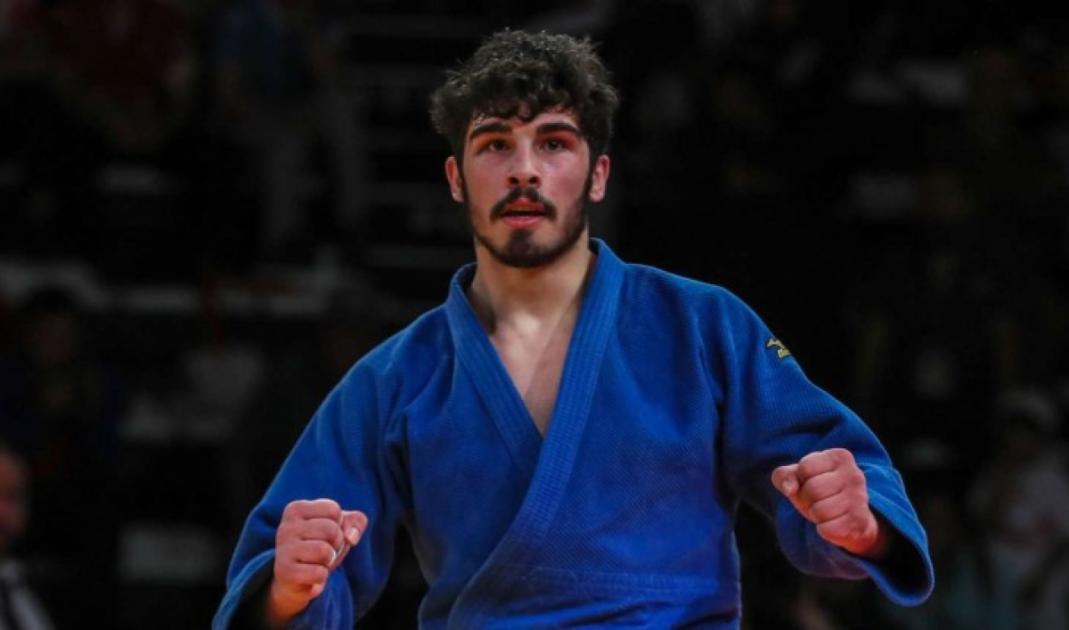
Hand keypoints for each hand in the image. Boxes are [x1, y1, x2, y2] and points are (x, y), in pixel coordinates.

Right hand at [267, 499, 366, 625]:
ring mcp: (283, 549)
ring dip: (328, 560)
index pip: (334, 510)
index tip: (325, 534)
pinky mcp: (285, 572)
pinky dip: (321, 576)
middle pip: (332, 530)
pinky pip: (319, 573)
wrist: (294, 580)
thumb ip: (356, 521)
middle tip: (323, 551)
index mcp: (296, 509)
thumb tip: (351, 537)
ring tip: (317, 562)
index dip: (339, 525)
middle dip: (336, 543)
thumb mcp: (341, 527)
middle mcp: (286, 526)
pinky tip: (309, 576)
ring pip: (325, 551)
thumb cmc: (319, 546)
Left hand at [771, 448, 887, 556]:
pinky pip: (827, 529)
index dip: (800, 480)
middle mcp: (854, 474)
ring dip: (815, 515)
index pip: (805, 468)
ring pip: (820, 511)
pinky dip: (823, 530)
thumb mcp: (798, 477)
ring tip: (825, 511)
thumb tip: (790, 489)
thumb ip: (783, 476)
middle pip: (813, 490)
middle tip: (817, 501)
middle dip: (807, 499)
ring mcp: (860, 498)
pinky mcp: (859, 521)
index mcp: (838, 456)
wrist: (849, 518)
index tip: (811, 482)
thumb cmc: (819, 491)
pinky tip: (834, 524)